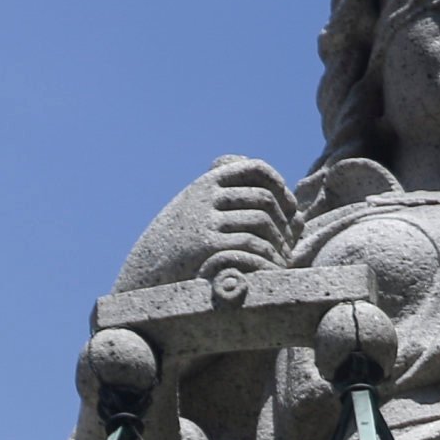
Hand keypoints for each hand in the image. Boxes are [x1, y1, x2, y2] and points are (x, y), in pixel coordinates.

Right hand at [119, 155, 297, 288]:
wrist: (146, 270)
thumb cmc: (177, 242)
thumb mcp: (194, 207)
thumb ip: (221, 191)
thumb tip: (256, 176)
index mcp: (206, 183)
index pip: (255, 168)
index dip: (279, 184)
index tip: (289, 205)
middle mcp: (206, 197)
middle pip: (263, 197)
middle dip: (285, 217)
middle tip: (293, 236)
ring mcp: (205, 220)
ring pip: (261, 220)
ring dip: (280, 239)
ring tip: (286, 255)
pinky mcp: (206, 246)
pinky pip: (251, 244)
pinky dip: (269, 256)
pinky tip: (275, 267)